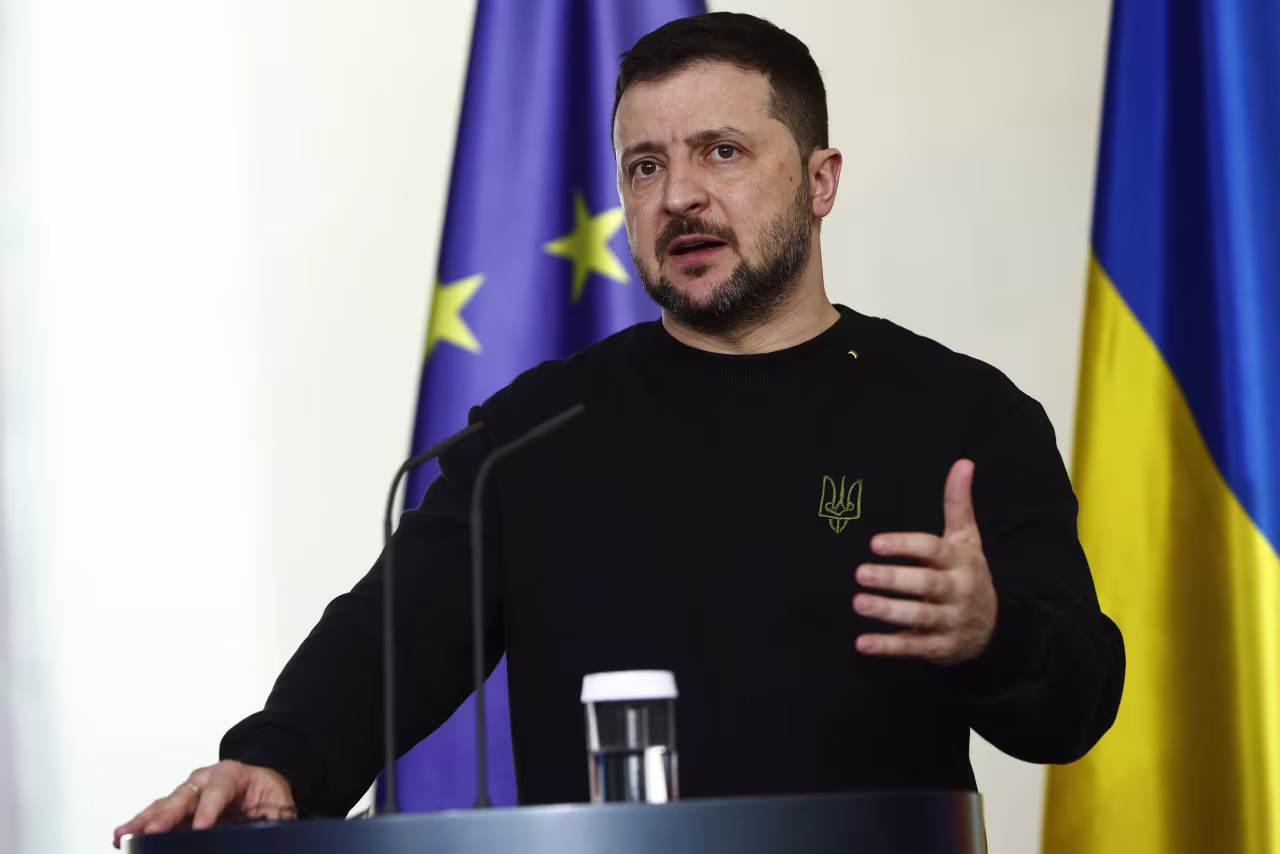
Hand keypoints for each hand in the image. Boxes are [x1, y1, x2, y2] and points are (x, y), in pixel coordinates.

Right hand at [113, 760, 294, 847]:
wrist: (261, 788)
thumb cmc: (267, 796)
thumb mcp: (277, 805)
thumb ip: (269, 819)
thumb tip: (263, 833)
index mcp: (234, 774)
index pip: (222, 787)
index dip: (210, 807)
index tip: (201, 827)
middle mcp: (205, 780)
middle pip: (185, 795)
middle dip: (168, 814)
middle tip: (153, 831)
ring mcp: (187, 793)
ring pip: (164, 805)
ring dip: (144, 821)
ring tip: (125, 835)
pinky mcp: (176, 808)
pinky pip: (155, 815)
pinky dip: (138, 826)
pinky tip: (121, 836)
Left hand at [852, 459, 996, 663]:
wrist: (997, 628)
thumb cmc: (968, 574)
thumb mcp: (967, 541)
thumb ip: (958, 504)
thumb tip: (963, 463)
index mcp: (960, 562)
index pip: (933, 550)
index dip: (906, 545)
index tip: (875, 543)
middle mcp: (958, 591)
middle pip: (927, 585)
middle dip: (894, 580)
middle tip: (860, 573)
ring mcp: (951, 621)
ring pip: (920, 617)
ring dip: (888, 611)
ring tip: (858, 602)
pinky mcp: (941, 648)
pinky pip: (914, 647)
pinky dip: (888, 647)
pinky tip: (862, 643)